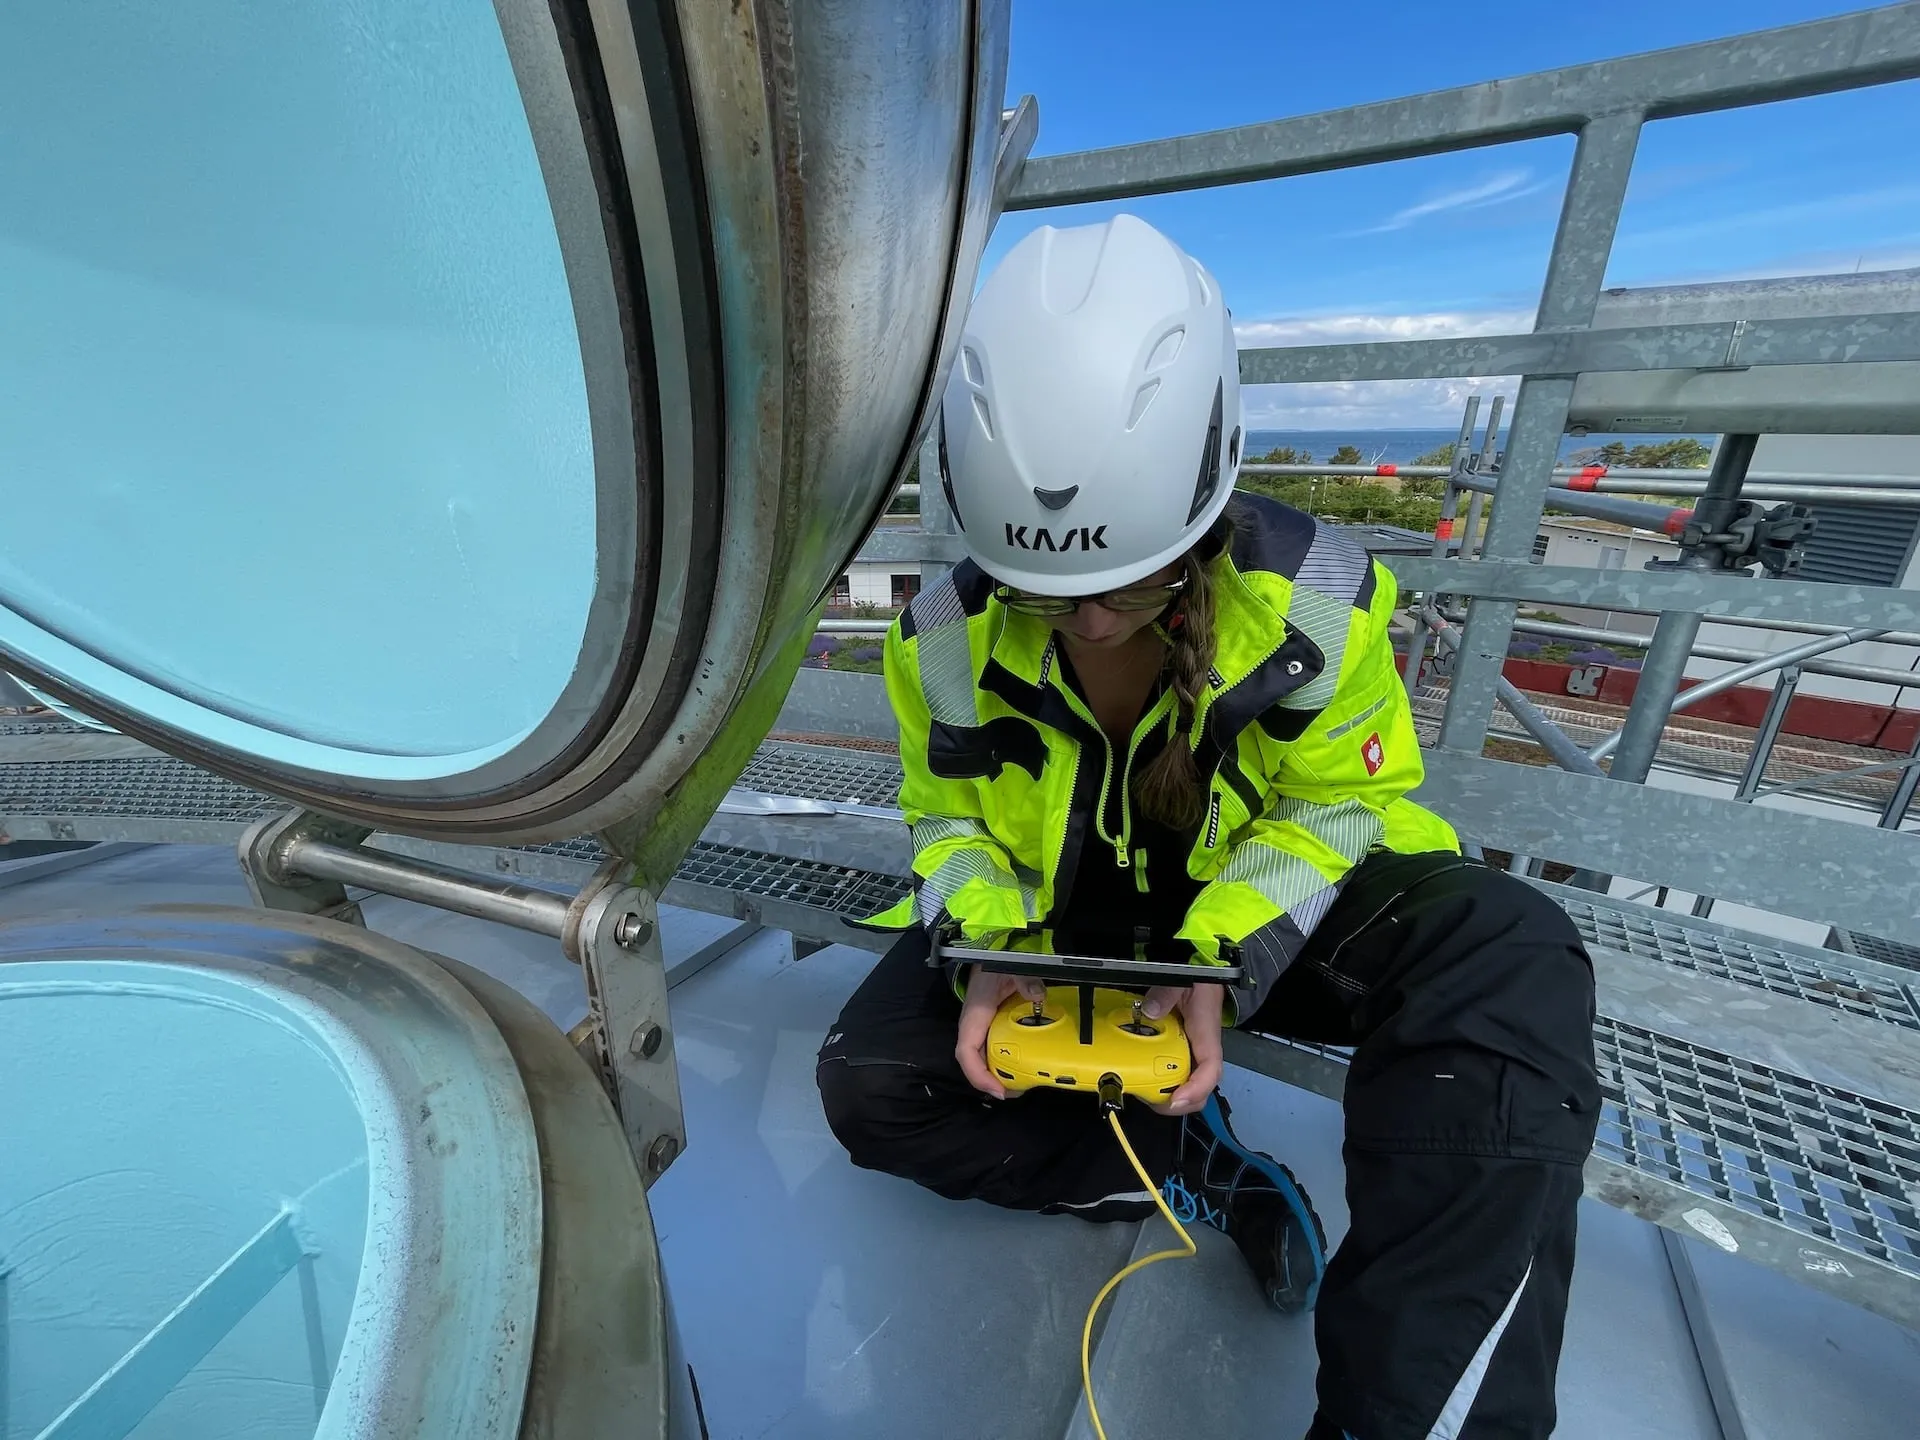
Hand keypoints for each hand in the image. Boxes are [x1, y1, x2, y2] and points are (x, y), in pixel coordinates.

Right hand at [956, 966, 1045, 1098]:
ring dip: (997, 1075)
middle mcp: (973, 1027)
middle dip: (991, 1082)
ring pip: (982, 1060)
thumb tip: (1038, 996)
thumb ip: (1024, 980)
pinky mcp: (989, 1029)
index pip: (967, 1052)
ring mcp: (980, 1030)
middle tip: (1017, 1092)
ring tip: (1021, 1085)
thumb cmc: (994, 964)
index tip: (999, 1090)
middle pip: (974, 1063)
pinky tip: (1021, 1067)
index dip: (979, 1075)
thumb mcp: (1011, 968)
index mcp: (975, 1016)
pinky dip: (1003, 1063)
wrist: (988, 956)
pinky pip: (991, 1051)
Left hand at [1140, 983, 1222, 1115]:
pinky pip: (1170, 1070)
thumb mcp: (1184, 980)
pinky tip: (1138, 1071)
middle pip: (1196, 1089)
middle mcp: (1200, 1050)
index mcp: (1206, 1035)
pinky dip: (1155, 1076)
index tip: (1175, 1100)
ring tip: (1139, 1087)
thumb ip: (1167, 993)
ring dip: (1163, 1092)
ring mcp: (1189, 1052)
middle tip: (1147, 1097)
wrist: (1204, 976)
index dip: (1195, 1090)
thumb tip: (1150, 1011)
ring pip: (1182, 1083)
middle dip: (1174, 1101)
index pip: (1210, 1071)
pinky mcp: (1178, 1049)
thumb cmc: (1200, 982)